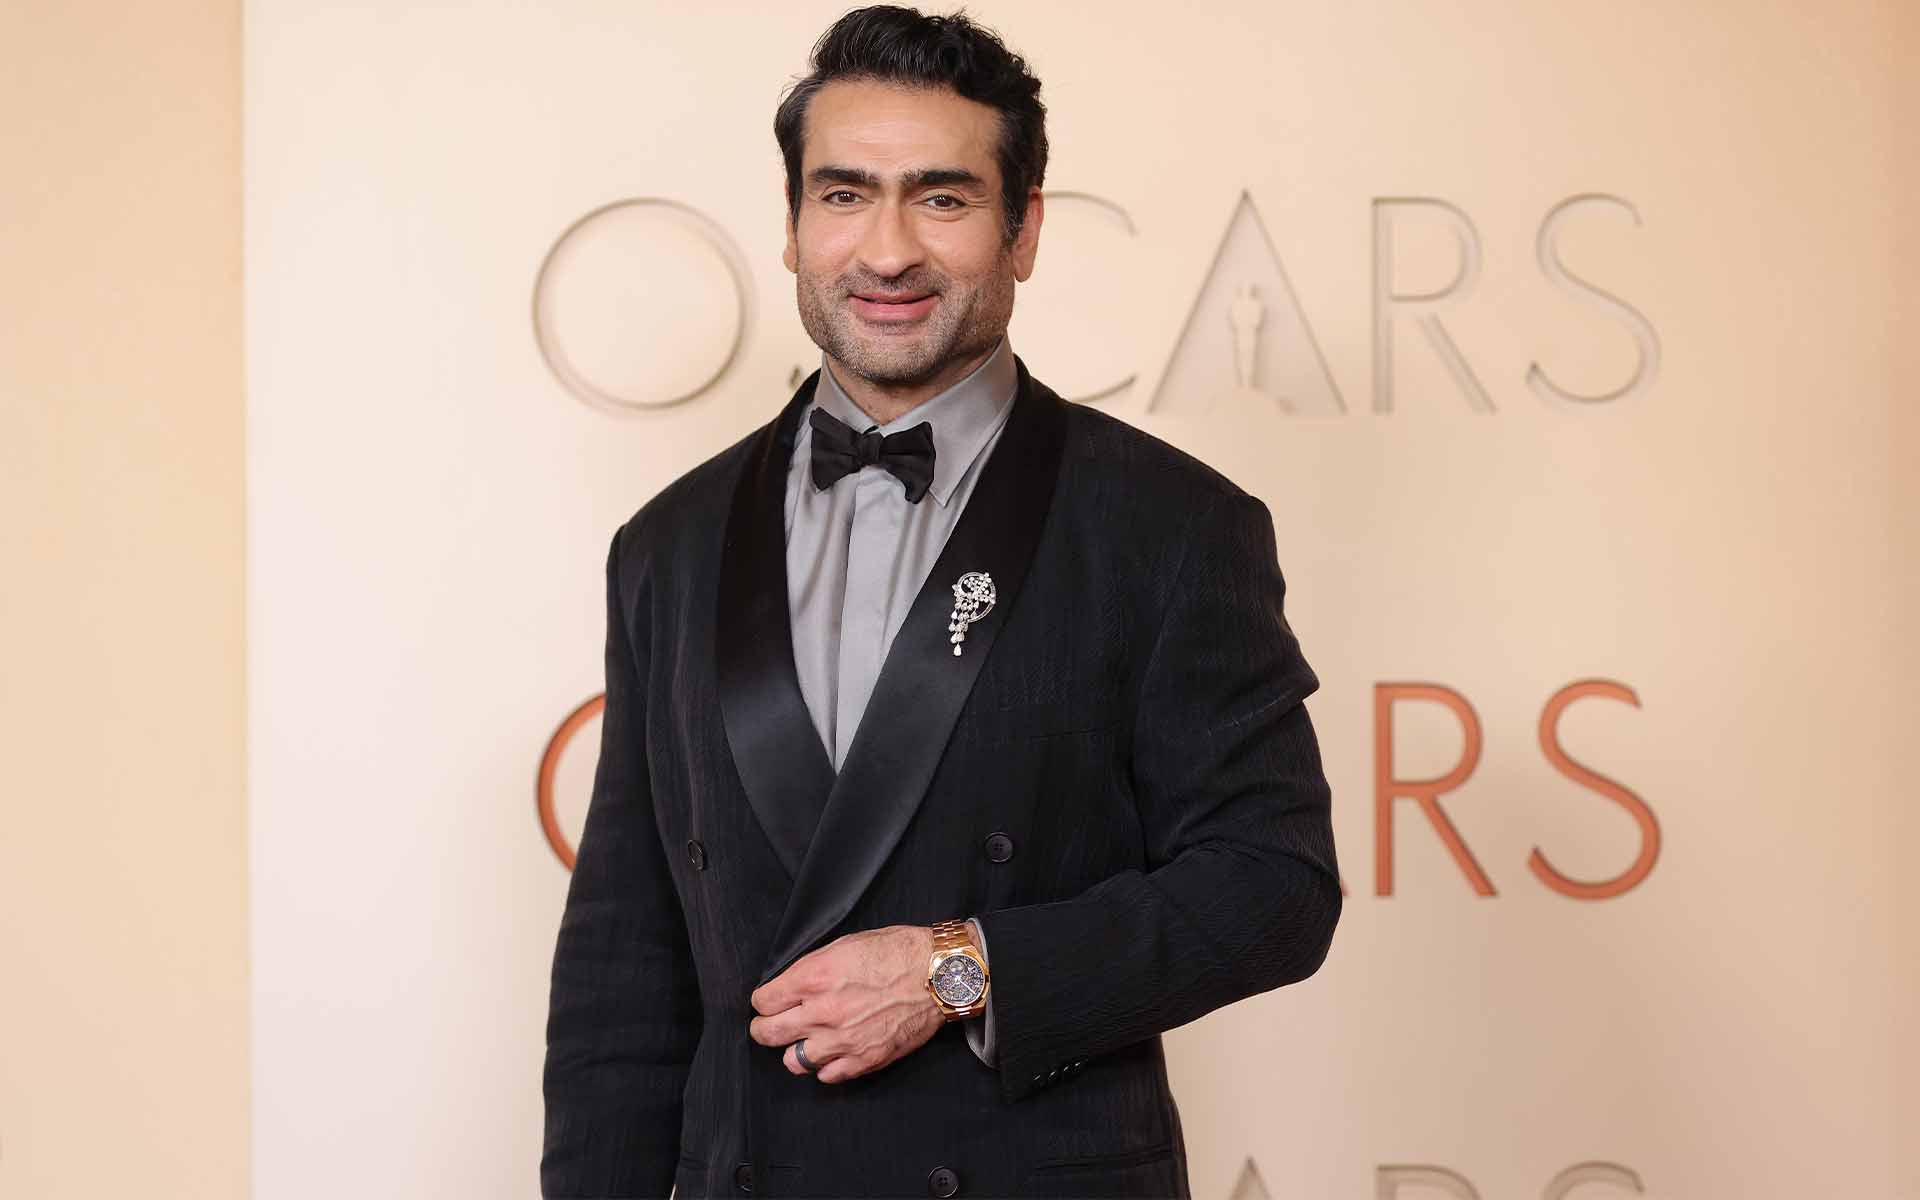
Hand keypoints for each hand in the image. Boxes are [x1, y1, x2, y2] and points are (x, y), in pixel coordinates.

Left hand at [748, 924, 941, 1082]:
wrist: (937, 975)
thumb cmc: (896, 952)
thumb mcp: (844, 944)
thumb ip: (811, 968)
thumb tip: (789, 985)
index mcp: (815, 978)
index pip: (764, 1001)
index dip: (764, 1001)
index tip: (769, 1001)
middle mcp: (823, 1012)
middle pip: (769, 1033)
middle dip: (764, 1028)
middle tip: (770, 1024)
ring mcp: (843, 1040)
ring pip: (793, 1062)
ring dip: (795, 1050)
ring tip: (805, 1040)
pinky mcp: (864, 1059)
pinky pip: (827, 1076)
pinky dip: (825, 1066)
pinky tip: (831, 1051)